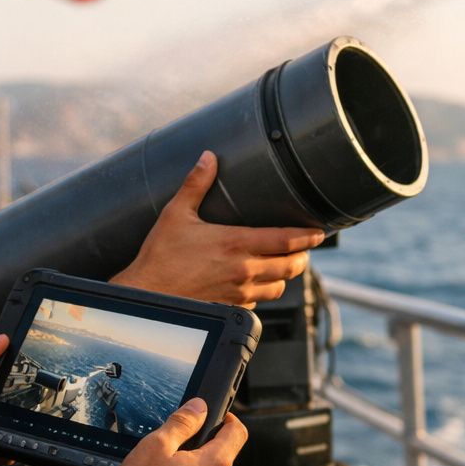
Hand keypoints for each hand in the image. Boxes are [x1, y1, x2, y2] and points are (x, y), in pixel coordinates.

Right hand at [112, 151, 323, 305]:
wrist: (146, 295)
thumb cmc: (159, 256)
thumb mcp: (176, 214)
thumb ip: (196, 184)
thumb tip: (208, 158)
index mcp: (236, 244)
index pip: (286, 240)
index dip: (307, 236)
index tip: (318, 232)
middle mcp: (243, 270)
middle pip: (291, 267)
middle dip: (302, 257)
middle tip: (304, 249)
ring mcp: (238, 293)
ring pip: (278, 287)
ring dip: (285, 276)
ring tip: (284, 266)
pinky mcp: (230, 308)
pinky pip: (258, 302)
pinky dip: (262, 292)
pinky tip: (256, 284)